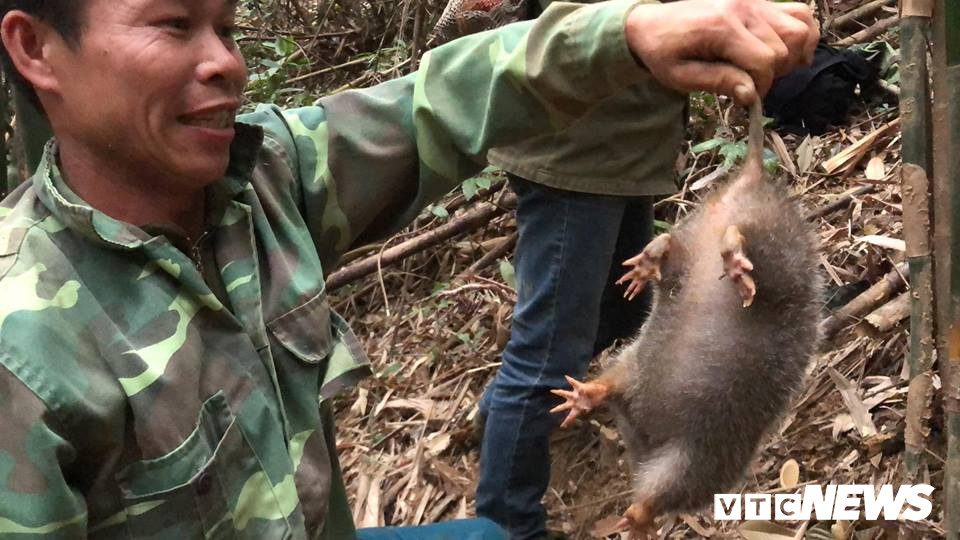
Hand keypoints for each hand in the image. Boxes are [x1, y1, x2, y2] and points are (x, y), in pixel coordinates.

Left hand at [624, 0, 818, 103]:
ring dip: (791, 55)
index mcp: (721, 27)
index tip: (745, 98)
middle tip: (749, 84)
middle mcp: (743, 9)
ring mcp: (754, 2)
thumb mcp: (680, 77)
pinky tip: (792, 52)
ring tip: (768, 69)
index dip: (760, 87)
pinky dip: (803, 33)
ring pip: (798, 28)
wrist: (650, 24)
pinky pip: (798, 13)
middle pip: (783, 48)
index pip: (763, 62)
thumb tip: (751, 95)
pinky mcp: (758, 2)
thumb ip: (717, 82)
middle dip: (773, 74)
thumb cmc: (662, 53)